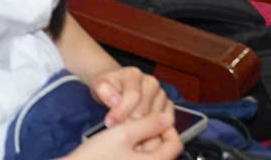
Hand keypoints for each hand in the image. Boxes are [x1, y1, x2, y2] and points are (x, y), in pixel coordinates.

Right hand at [68, 114, 183, 159]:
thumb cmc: (96, 157)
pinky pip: (138, 155)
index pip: (174, 143)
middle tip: (130, 120)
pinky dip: (132, 145)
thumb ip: (148, 124)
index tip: (151, 115)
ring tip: (121, 129)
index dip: (165, 125)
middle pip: (161, 146)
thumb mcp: (122, 134)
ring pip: (149, 150)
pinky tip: (117, 141)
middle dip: (149, 131)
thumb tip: (168, 118)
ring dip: (139, 137)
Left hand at [88, 65, 169, 128]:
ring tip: (126, 129)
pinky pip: (165, 122)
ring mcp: (161, 94)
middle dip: (128, 122)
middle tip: (116, 129)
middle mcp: (151, 82)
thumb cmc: (109, 86)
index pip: (133, 95)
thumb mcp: (99, 85)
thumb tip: (115, 100)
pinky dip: (153, 130)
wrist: (116, 86)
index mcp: (134, 74)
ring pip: (155, 118)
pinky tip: (140, 131)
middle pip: (144, 110)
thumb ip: (103, 90)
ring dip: (140, 128)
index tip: (109, 121)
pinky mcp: (168, 105)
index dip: (121, 112)